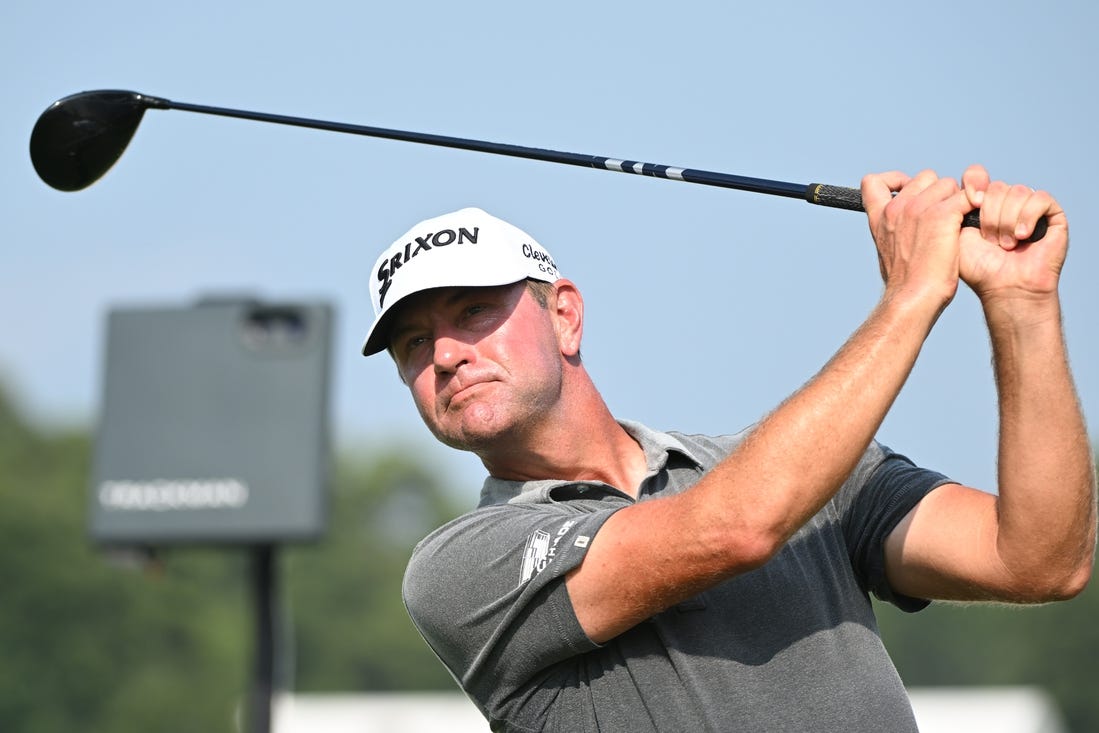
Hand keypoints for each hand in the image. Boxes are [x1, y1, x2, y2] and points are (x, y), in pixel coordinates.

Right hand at [861, 169, 973, 312]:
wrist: (912, 299)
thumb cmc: (905, 284)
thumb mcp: (888, 253)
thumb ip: (895, 232)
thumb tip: (906, 230)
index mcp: (880, 218)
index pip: (873, 182)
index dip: (894, 180)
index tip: (907, 191)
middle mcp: (896, 208)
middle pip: (925, 177)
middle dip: (937, 193)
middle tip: (943, 219)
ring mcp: (918, 209)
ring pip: (948, 184)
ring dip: (956, 201)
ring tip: (956, 227)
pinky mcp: (942, 215)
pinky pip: (966, 197)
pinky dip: (974, 207)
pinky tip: (973, 225)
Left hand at [957, 165, 1068, 304]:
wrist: (1004, 287)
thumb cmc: (979, 267)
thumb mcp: (956, 233)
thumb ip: (955, 205)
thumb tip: (965, 184)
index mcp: (982, 204)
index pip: (977, 176)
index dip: (974, 183)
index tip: (972, 202)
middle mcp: (1006, 203)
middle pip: (996, 186)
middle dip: (989, 215)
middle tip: (990, 241)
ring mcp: (1029, 207)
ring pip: (1017, 191)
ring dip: (1007, 221)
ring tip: (1006, 245)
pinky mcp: (1052, 214)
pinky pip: (1039, 198)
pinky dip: (1028, 217)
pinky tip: (1023, 236)